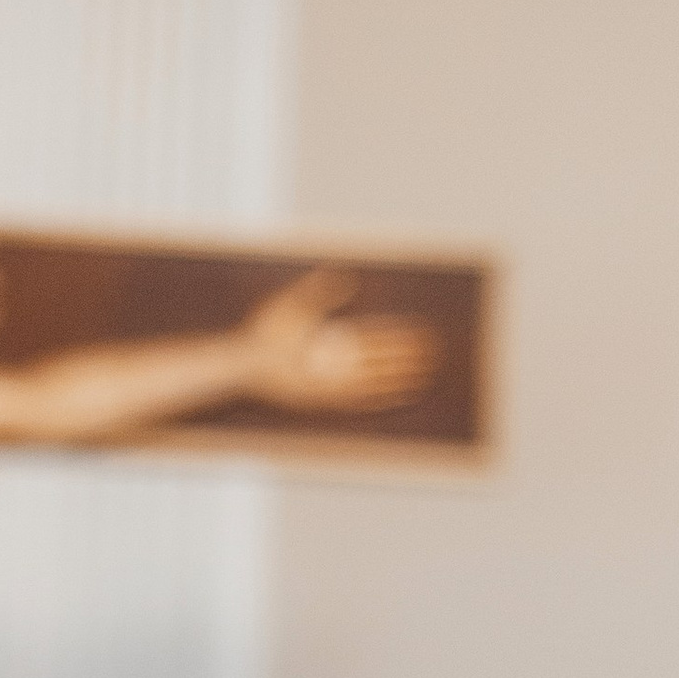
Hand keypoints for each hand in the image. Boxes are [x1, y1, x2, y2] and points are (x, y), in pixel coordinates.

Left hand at [241, 265, 435, 412]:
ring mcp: (333, 384)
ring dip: (403, 378)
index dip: (397, 337)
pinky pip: (361, 401)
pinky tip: (401, 394)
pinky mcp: (326, 400)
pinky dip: (382, 398)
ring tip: (427, 373)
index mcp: (332, 342)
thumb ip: (322, 290)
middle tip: (434, 351)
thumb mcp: (296, 304)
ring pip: (377, 381)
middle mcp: (336, 365)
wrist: (244, 362)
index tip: (419, 331)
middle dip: (408, 357)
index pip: (374, 339)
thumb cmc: (263, 334)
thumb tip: (348, 276)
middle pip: (381, 360)